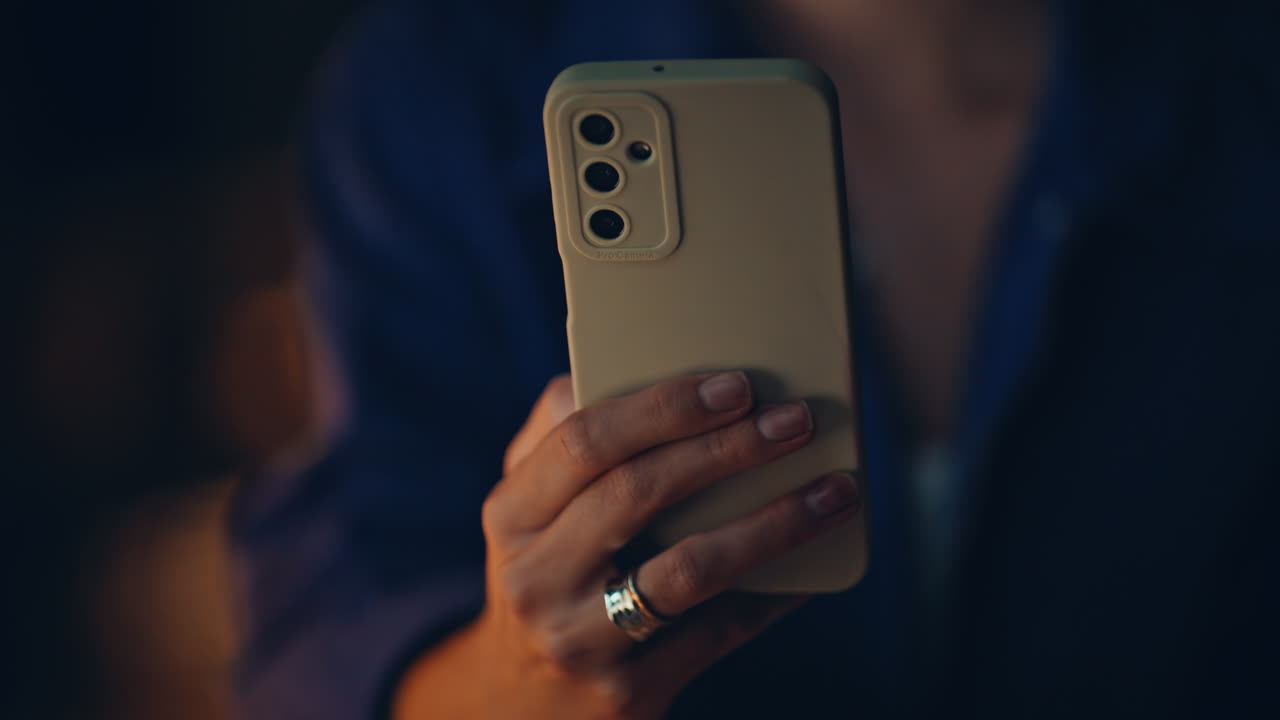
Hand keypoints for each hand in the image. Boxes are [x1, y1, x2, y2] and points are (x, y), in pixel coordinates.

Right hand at [395, 372, 861, 718]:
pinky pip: (718, 633)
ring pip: (689, 570)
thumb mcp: (528, 510)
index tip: (737, 386)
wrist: (521, 705)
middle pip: (638, 494)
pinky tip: (816, 566)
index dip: (664, 409)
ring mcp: (580, 640)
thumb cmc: (546, 575)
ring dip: (773, 524)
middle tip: (795, 421)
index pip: (585, 443)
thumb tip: (630, 369)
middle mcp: (535, 577)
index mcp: (512, 515)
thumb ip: (560, 436)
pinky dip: (774, 593)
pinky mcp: (628, 692)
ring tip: (834, 492)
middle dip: (728, 450)